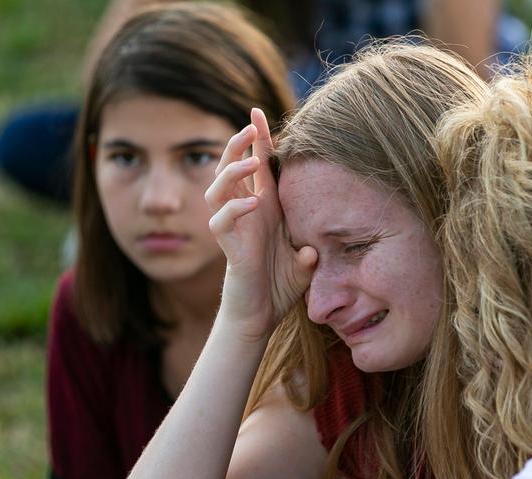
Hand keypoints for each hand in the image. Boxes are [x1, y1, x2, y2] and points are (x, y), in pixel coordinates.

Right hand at [206, 108, 316, 342]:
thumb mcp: (306, 261)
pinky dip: (235, 208)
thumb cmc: (281, 284)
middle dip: (238, 143)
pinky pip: (221, 221)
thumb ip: (312, 250)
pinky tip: (253, 203)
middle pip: (231, 166)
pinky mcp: (229, 247)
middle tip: (250, 126)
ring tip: (251, 161)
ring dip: (232, 171)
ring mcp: (234, 227)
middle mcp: (247, 211)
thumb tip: (313, 249)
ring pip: (218, 188)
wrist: (261, 315)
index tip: (258, 111)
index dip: (258, 138)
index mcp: (266, 206)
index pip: (259, 165)